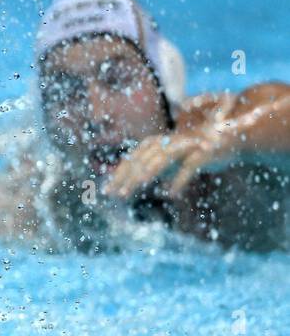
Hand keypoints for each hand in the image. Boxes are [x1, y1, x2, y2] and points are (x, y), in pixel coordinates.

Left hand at [104, 122, 238, 199]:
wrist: (228, 140)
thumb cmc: (193, 152)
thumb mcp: (170, 161)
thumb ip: (152, 170)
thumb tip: (130, 184)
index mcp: (155, 143)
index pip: (131, 159)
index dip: (118, 175)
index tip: (106, 191)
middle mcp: (167, 142)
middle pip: (142, 159)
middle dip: (127, 177)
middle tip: (116, 195)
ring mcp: (184, 146)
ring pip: (161, 159)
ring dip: (147, 173)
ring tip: (136, 187)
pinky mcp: (202, 153)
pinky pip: (188, 167)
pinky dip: (180, 180)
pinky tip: (172, 194)